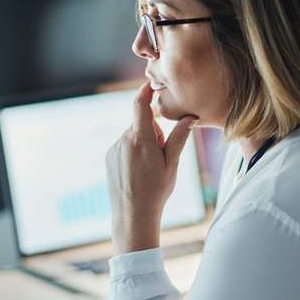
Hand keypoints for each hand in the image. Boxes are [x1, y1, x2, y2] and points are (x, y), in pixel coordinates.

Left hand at [105, 82, 196, 253]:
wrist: (132, 214)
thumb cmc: (156, 190)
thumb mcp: (172, 164)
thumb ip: (179, 138)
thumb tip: (190, 117)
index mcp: (141, 139)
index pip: (139, 105)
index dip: (145, 92)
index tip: (151, 85)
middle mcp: (124, 140)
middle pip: (141, 123)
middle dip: (153, 132)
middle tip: (160, 156)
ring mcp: (114, 148)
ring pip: (133, 136)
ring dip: (143, 144)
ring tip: (148, 169)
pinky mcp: (109, 157)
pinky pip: (124, 146)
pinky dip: (132, 152)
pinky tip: (137, 172)